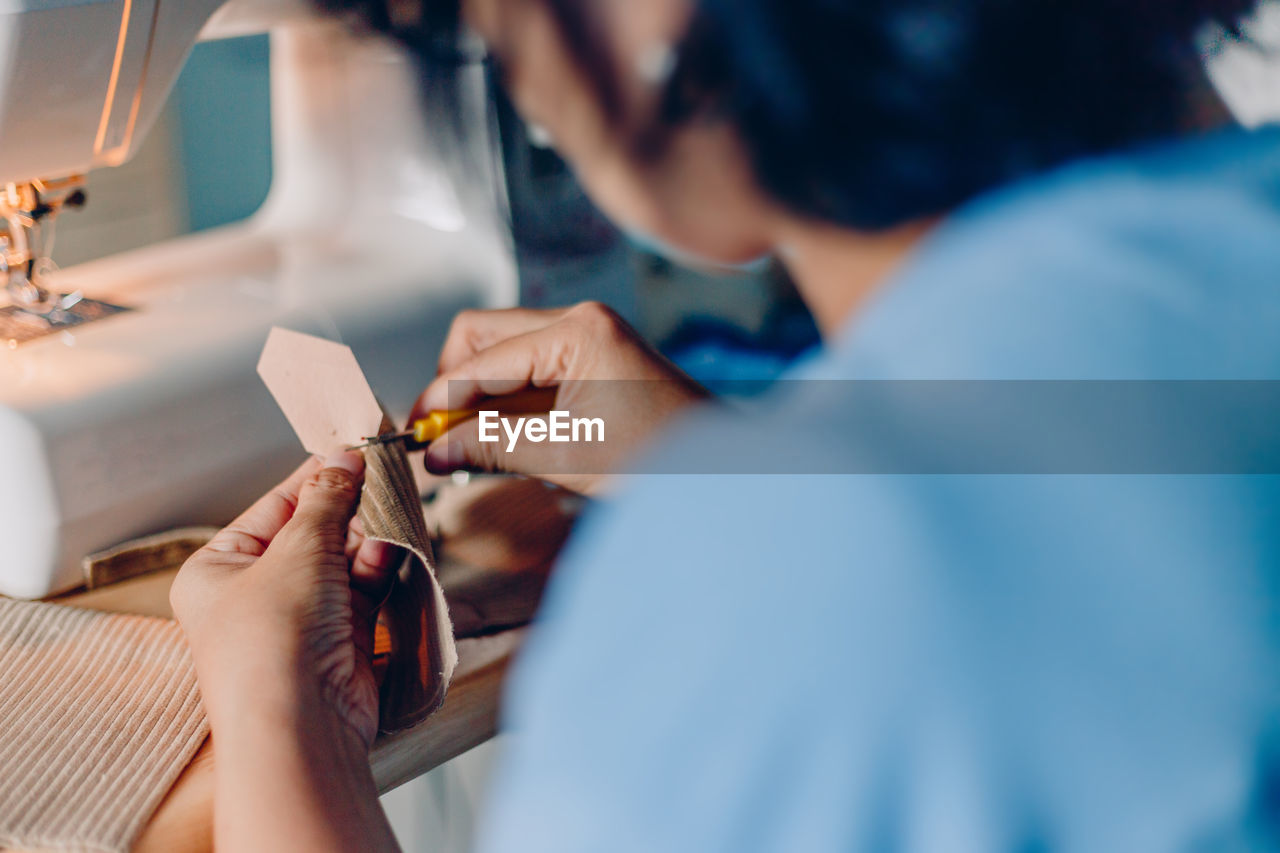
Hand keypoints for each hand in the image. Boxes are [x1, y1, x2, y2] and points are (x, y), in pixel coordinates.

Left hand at [171, 452, 399, 748]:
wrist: (300, 724)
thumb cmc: (272, 641)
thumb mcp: (296, 549)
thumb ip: (326, 500)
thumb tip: (343, 457)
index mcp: (216, 570)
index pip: (272, 507)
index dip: (314, 478)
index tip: (352, 452)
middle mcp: (254, 594)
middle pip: (310, 532)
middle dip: (347, 510)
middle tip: (381, 480)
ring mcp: (299, 620)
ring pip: (342, 561)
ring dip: (366, 540)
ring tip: (390, 515)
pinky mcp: (338, 641)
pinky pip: (362, 591)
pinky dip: (377, 571)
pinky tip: (390, 552)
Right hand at [413, 302, 707, 493]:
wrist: (725, 472)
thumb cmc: (659, 460)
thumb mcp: (566, 456)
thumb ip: (492, 446)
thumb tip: (432, 451)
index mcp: (577, 331)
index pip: (482, 356)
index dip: (441, 398)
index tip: (414, 437)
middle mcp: (580, 320)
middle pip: (483, 335)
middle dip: (452, 383)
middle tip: (434, 435)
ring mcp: (588, 336)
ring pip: (503, 350)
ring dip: (477, 393)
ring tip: (459, 443)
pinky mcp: (593, 359)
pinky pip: (530, 369)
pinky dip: (506, 400)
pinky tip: (493, 437)